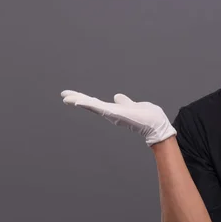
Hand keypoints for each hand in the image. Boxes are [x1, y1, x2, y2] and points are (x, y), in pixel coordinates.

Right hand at [61, 90, 176, 146]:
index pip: (96, 103)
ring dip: (80, 101)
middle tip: (64, 95)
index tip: (72, 95)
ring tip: (67, 97)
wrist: (157, 126)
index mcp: (114, 110)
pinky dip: (90, 105)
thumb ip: (125, 102)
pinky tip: (80, 101)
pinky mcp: (116, 114)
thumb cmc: (148, 117)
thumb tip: (117, 97)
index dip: (84, 99)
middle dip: (77, 99)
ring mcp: (113, 114)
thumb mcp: (133, 105)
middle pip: (91, 105)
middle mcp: (111, 113)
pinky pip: (101, 108)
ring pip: (93, 106)